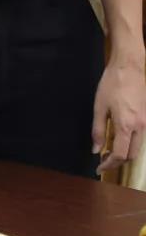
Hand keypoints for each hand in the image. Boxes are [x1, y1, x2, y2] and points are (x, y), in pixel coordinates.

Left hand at [93, 56, 145, 173]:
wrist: (130, 67)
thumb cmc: (111, 85)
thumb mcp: (99, 107)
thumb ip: (97, 130)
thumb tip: (95, 150)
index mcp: (126, 125)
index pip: (120, 155)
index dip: (109, 164)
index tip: (98, 168)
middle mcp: (140, 127)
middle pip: (132, 155)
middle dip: (117, 162)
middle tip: (103, 161)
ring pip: (138, 148)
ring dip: (125, 153)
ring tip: (108, 152)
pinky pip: (141, 138)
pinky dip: (131, 144)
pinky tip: (119, 139)